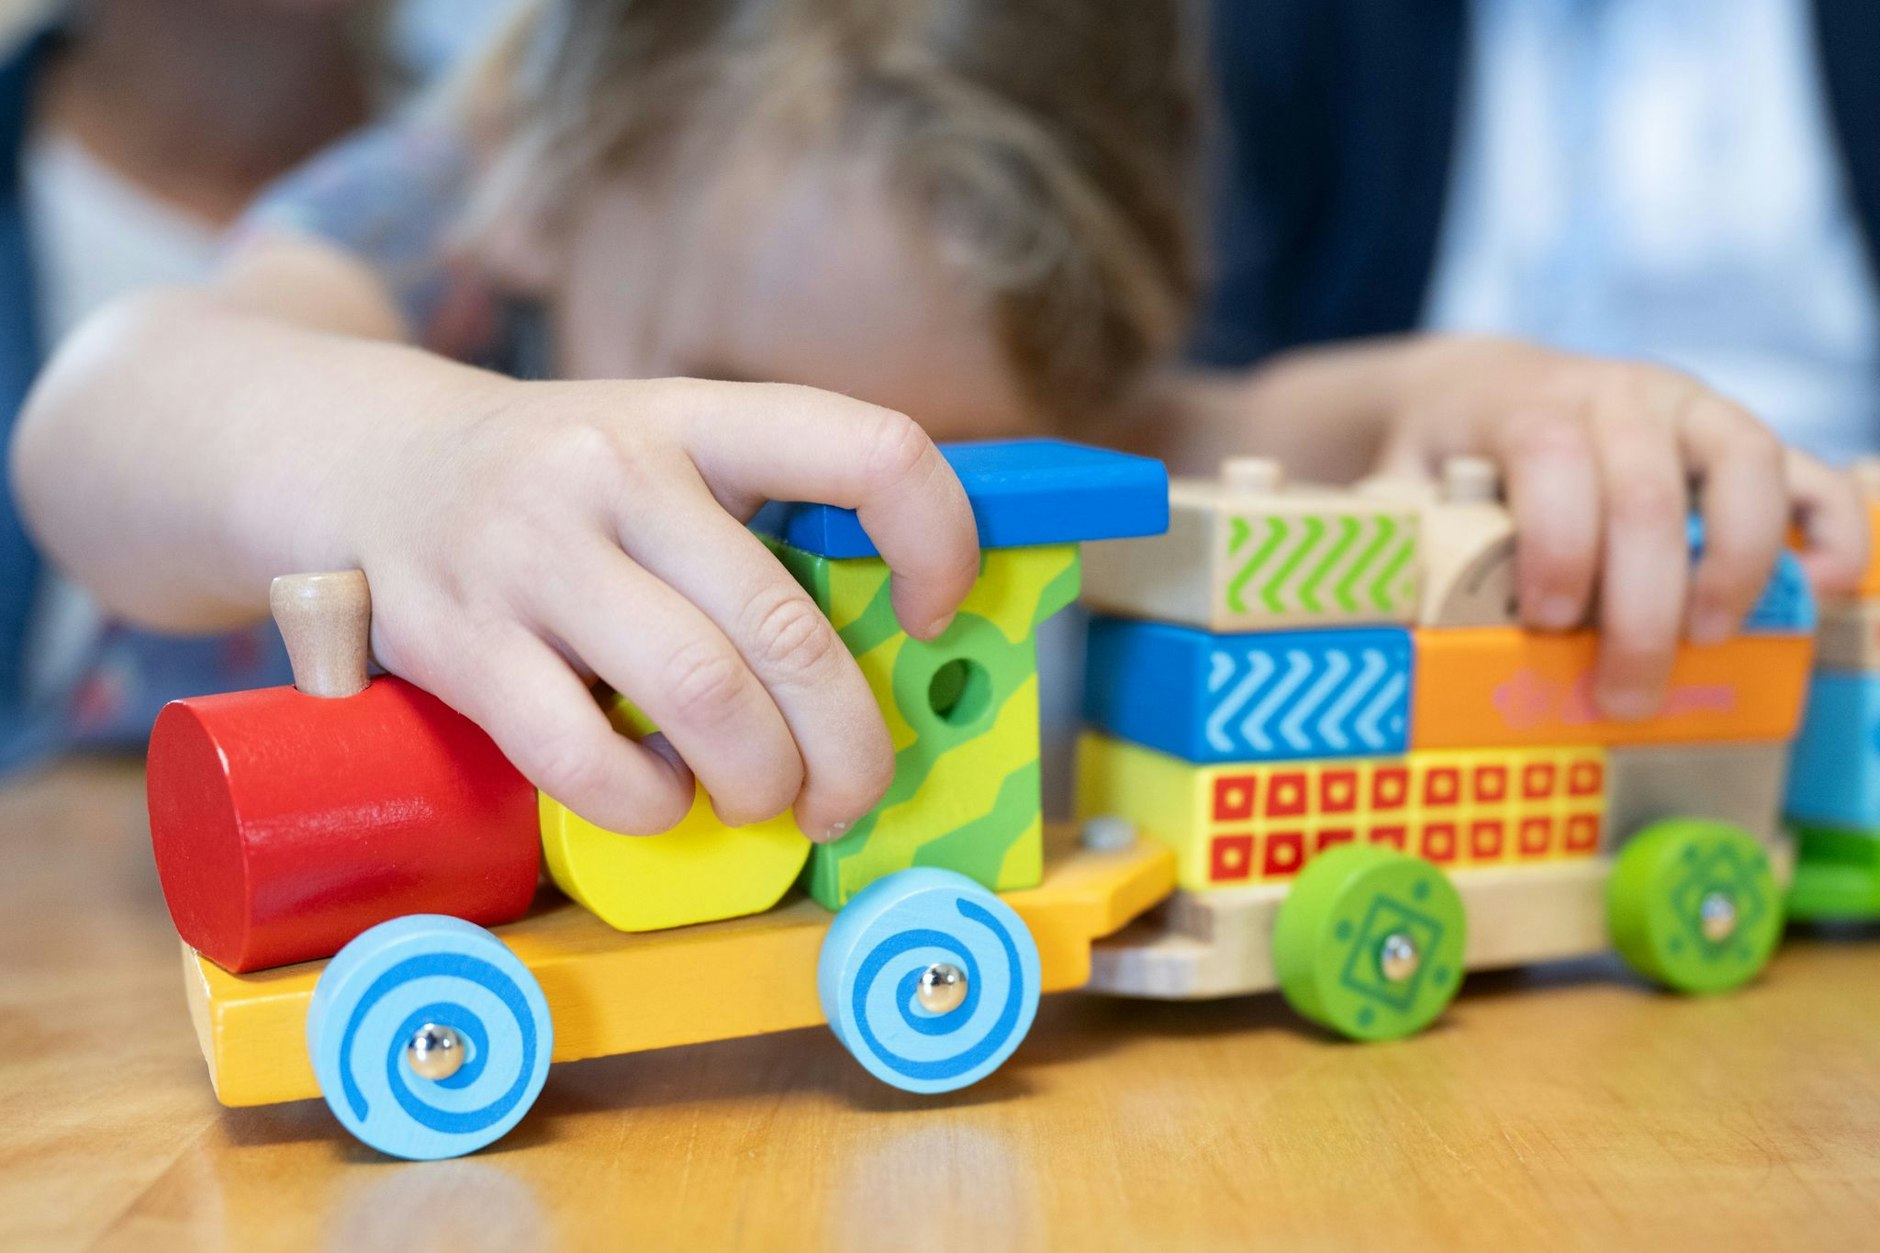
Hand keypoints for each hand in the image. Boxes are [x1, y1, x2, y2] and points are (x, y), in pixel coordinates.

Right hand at [339, 376, 978, 838]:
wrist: (362, 461)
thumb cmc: (557, 485)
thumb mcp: (661, 450)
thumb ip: (757, 523)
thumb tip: (890, 655)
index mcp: (696, 414)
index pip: (869, 450)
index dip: (939, 542)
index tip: (933, 614)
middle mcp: (616, 467)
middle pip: (787, 628)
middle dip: (849, 744)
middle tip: (851, 791)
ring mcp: (530, 552)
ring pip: (704, 699)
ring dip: (762, 781)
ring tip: (764, 799)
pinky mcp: (458, 641)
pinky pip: (589, 760)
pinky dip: (651, 805)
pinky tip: (660, 795)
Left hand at [1377, 337, 1867, 718]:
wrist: (1491, 387)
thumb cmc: (1451, 455)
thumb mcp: (1406, 482)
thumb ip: (1407, 532)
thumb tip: (1389, 603)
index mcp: (1531, 408)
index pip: (1552, 459)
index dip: (1557, 542)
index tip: (1549, 620)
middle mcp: (1619, 397)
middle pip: (1645, 489)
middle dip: (1641, 603)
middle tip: (1625, 691)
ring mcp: (1692, 410)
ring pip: (1744, 462)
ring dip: (1738, 561)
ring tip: (1708, 641)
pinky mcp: (1740, 439)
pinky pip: (1808, 469)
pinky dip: (1831, 525)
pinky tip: (1826, 586)